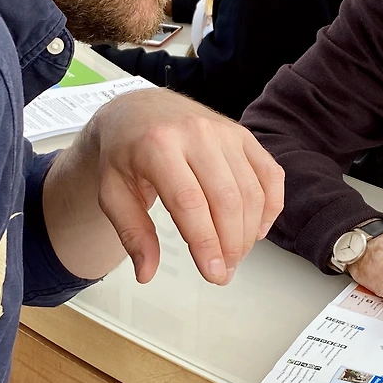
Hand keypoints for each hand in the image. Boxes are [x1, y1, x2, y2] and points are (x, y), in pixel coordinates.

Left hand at [67, 88, 284, 284]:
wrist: (138, 109)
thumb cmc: (124, 151)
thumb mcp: (111, 192)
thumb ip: (131, 232)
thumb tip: (146, 272)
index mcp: (158, 145)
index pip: (190, 202)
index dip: (206, 243)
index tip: (212, 273)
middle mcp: (196, 133)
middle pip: (227, 199)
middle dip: (231, 245)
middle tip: (223, 272)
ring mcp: (224, 131)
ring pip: (251, 191)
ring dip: (248, 232)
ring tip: (234, 256)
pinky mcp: (243, 135)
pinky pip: (270, 174)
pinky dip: (271, 206)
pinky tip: (257, 229)